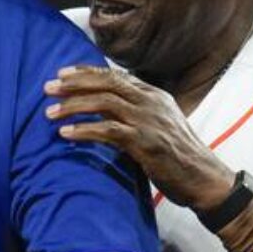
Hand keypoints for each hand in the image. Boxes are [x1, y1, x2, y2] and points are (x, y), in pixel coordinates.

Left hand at [44, 65, 233, 209]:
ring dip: (73, 106)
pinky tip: (66, 134)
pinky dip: (84, 130)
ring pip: (104, 103)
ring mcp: (148, 121)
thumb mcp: (159, 125)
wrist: (204, 179)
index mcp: (154, 95)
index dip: (86, 72)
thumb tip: (106, 108)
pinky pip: (108, 131)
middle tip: (47, 88)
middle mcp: (151, 102)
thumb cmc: (179, 155)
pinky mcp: (145, 142)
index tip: (62, 74)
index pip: (114, 75)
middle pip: (106, 83)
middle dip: (73, 84)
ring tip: (50, 112)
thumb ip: (136, 113)